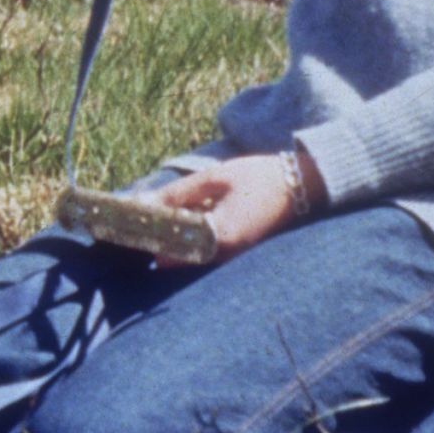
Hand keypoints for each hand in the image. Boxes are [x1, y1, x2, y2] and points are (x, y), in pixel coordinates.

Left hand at [149, 153, 307, 264]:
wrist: (301, 185)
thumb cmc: (257, 177)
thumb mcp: (214, 178)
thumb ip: (180, 193)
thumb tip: (148, 203)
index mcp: (220, 235)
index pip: (174, 248)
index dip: (151, 240)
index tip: (131, 229)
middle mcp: (227, 252)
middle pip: (181, 255)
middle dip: (160, 241)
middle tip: (140, 226)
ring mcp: (235, 254)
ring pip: (194, 253)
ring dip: (176, 239)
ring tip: (158, 220)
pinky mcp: (240, 249)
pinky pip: (209, 248)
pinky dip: (193, 237)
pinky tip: (185, 220)